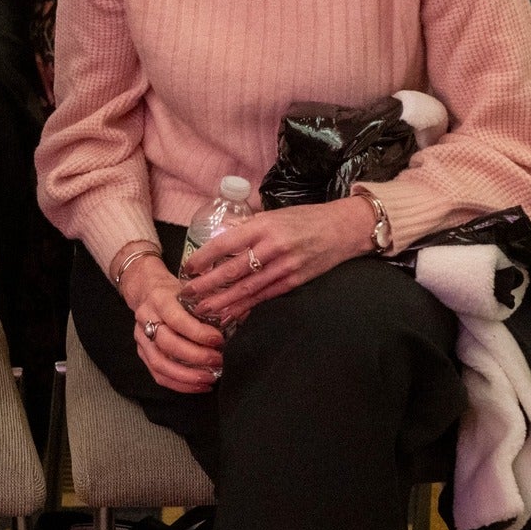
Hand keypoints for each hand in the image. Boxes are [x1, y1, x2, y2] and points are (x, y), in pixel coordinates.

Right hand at [120, 254, 224, 392]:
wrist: (146, 290)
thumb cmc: (174, 291)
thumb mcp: (190, 289)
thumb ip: (208, 304)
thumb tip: (239, 316)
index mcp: (159, 299)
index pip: (177, 320)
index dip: (198, 333)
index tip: (218, 340)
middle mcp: (146, 318)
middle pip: (168, 344)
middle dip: (195, 357)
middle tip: (218, 361)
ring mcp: (141, 338)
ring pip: (160, 363)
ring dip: (187, 376)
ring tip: (210, 379)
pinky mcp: (142, 353)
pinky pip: (157, 375)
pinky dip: (179, 384)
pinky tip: (198, 386)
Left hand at [178, 199, 374, 326]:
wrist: (343, 228)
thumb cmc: (305, 218)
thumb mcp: (273, 215)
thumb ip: (247, 226)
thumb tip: (218, 236)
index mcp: (263, 226)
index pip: (225, 243)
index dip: (204, 258)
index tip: (188, 268)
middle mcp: (273, 247)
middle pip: (233, 270)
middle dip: (207, 285)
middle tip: (187, 295)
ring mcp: (285, 266)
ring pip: (247, 289)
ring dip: (222, 302)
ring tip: (202, 311)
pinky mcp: (295, 281)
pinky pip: (265, 297)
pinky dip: (246, 308)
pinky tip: (230, 315)